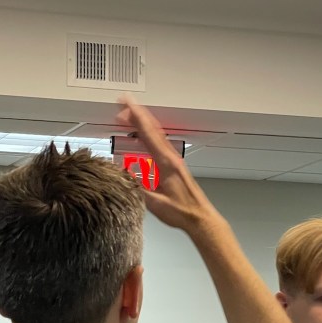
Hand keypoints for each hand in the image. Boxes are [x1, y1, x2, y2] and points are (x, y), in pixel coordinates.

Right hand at [116, 96, 213, 230]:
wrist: (200, 218)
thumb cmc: (183, 212)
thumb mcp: (154, 203)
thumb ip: (136, 188)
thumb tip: (121, 176)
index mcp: (166, 163)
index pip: (148, 133)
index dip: (136, 116)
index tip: (126, 104)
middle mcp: (172, 159)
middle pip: (153, 130)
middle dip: (137, 115)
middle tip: (123, 106)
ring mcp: (175, 162)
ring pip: (158, 136)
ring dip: (144, 125)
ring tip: (131, 118)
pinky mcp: (176, 168)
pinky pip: (161, 146)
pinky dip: (150, 137)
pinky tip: (145, 139)